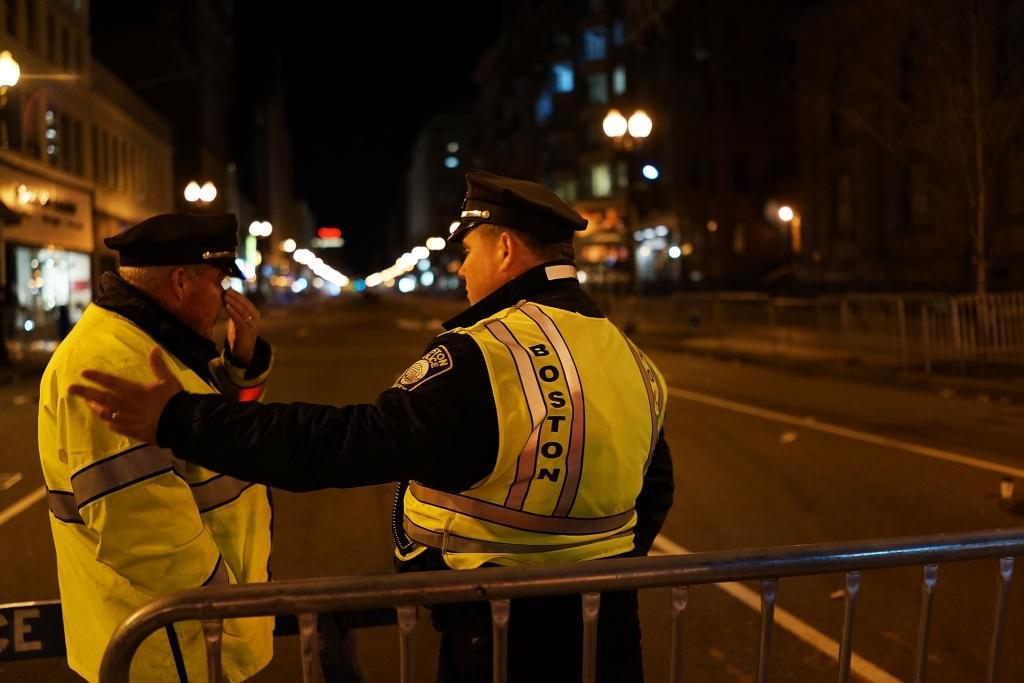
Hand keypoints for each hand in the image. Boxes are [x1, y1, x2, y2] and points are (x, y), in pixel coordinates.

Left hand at [68, 348, 183, 443]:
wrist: (179, 424)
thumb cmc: (173, 400)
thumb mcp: (167, 380)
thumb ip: (158, 365)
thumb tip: (155, 348)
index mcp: (133, 391)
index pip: (110, 382)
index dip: (96, 377)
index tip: (83, 373)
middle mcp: (125, 405)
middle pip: (101, 398)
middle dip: (85, 392)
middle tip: (71, 389)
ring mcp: (126, 419)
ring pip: (105, 413)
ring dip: (95, 408)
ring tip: (89, 404)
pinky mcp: (132, 431)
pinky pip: (115, 426)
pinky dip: (109, 422)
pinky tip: (108, 421)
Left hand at [224, 289, 259, 363]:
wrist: (243, 352)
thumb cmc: (239, 335)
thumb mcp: (238, 320)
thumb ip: (236, 311)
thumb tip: (226, 298)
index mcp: (254, 314)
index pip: (246, 301)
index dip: (237, 294)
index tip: (228, 289)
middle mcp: (255, 318)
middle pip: (245, 304)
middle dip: (235, 296)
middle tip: (225, 290)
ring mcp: (252, 325)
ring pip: (242, 310)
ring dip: (233, 302)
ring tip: (225, 296)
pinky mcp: (246, 331)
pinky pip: (239, 319)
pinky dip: (232, 311)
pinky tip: (226, 306)